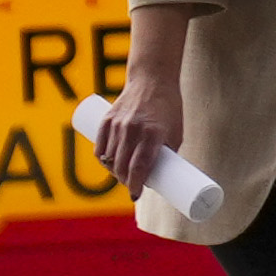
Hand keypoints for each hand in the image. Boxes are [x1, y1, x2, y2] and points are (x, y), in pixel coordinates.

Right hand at [82, 78, 167, 194]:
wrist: (152, 80)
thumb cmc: (169, 108)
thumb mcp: (175, 131)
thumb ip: (167, 152)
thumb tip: (160, 177)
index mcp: (153, 134)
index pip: (140, 166)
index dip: (136, 185)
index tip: (136, 196)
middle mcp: (133, 129)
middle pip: (122, 166)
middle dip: (125, 181)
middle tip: (132, 186)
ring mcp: (118, 124)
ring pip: (109, 158)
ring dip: (114, 172)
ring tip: (123, 176)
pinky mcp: (107, 119)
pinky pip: (100, 147)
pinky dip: (103, 159)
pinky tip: (108, 165)